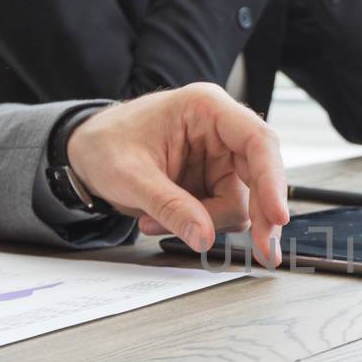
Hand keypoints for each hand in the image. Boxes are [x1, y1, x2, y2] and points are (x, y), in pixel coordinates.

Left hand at [66, 83, 289, 266]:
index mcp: (206, 109)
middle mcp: (221, 131)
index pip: (257, 141)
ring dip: (206, 223)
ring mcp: (219, 158)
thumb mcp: (129, 176)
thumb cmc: (104, 145)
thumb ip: (169, 205)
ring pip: (241, 203)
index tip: (277, 218)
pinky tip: (161, 221)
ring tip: (155, 221)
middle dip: (259, 216)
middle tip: (264, 253)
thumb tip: (204, 237)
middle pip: (261, 176)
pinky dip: (197, 226)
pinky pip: (222, 214)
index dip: (272, 180)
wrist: (84, 154)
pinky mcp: (212, 181)